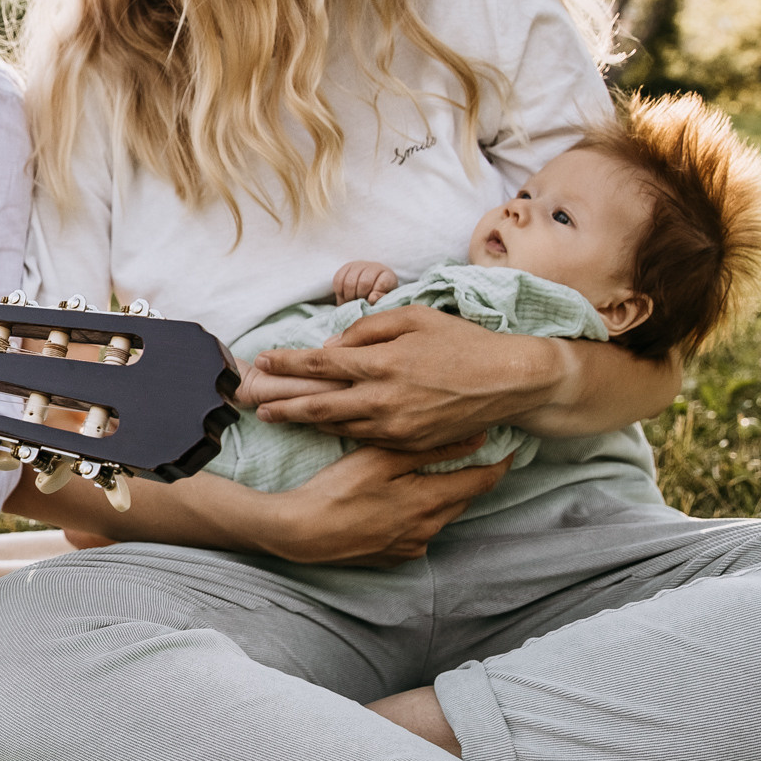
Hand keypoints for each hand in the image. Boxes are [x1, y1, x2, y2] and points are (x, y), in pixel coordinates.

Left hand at [243, 306, 563, 449]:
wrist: (509, 381)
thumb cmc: (462, 342)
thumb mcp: (415, 317)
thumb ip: (369, 329)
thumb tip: (334, 347)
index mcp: (382, 363)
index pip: (320, 366)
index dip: (286, 364)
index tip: (262, 362)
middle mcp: (383, 399)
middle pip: (317, 406)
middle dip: (281, 404)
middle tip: (251, 403)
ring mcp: (395, 427)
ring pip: (337, 426)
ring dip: (303, 421)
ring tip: (275, 416)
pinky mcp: (407, 443)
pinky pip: (365, 437)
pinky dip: (339, 431)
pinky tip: (321, 427)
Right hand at [249, 439, 510, 564]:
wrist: (301, 533)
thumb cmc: (337, 490)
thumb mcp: (380, 459)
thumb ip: (429, 449)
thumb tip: (475, 438)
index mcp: (431, 501)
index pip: (482, 481)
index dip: (498, 463)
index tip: (508, 447)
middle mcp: (429, 529)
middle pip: (463, 498)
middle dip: (469, 477)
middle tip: (469, 452)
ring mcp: (412, 547)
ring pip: (441, 516)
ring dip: (442, 496)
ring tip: (432, 474)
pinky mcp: (394, 558)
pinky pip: (419, 532)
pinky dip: (419, 514)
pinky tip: (399, 501)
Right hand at [332, 260, 399, 304]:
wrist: (366, 290)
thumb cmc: (376, 298)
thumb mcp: (382, 302)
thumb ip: (380, 300)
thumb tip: (372, 298)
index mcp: (388, 277)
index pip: (383, 283)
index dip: (376, 294)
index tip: (371, 300)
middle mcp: (375, 267)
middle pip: (364, 283)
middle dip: (360, 297)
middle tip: (359, 303)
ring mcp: (360, 265)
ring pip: (349, 281)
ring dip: (349, 295)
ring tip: (352, 301)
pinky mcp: (347, 267)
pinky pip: (338, 279)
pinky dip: (340, 291)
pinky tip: (345, 295)